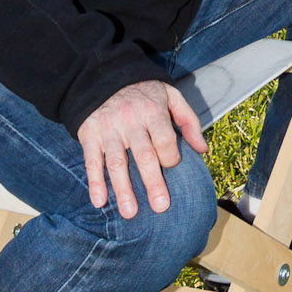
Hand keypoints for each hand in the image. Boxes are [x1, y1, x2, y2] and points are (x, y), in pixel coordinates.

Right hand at [76, 80, 206, 218]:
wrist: (104, 78)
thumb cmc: (144, 94)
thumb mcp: (171, 97)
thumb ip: (189, 121)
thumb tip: (202, 150)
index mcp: (152, 111)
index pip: (164, 140)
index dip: (171, 157)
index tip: (172, 166)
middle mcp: (130, 121)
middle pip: (144, 156)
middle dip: (153, 182)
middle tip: (160, 207)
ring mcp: (109, 130)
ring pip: (117, 163)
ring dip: (123, 189)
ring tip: (130, 213)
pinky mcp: (89, 135)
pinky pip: (92, 161)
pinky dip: (94, 182)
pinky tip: (99, 201)